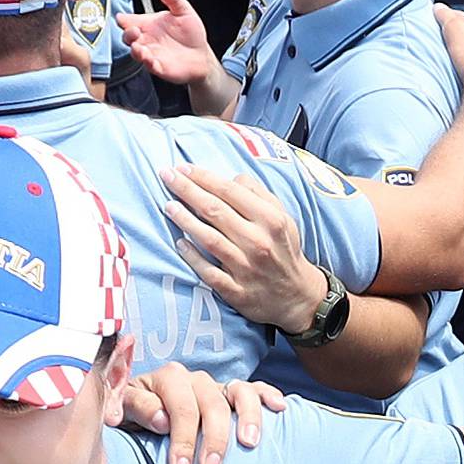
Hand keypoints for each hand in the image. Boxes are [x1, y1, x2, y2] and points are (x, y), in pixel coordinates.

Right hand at [117, 0, 216, 87]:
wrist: (202, 54)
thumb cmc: (190, 33)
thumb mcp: (184, 12)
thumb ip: (174, 0)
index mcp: (147, 25)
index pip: (129, 21)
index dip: (122, 19)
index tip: (122, 18)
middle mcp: (146, 39)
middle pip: (128, 37)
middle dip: (128, 34)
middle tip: (134, 31)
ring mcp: (151, 54)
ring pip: (136, 53)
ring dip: (135, 50)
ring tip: (138, 47)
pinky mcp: (159, 67)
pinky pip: (149, 66)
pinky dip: (148, 62)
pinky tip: (150, 59)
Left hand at [120, 364, 284, 463]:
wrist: (140, 416)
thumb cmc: (133, 418)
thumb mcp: (123, 412)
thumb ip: (136, 409)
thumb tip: (161, 419)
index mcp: (166, 379)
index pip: (179, 405)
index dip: (181, 437)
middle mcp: (194, 379)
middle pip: (211, 403)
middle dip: (212, 438)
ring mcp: (216, 386)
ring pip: (239, 393)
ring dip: (247, 418)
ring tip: (248, 444)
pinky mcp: (233, 395)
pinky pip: (255, 390)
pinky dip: (268, 396)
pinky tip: (279, 409)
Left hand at [163, 162, 332, 331]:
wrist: (297, 296)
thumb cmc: (283, 251)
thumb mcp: (283, 218)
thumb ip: (259, 195)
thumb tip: (232, 178)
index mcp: (271, 221)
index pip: (230, 191)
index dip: (203, 177)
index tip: (182, 168)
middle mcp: (259, 242)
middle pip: (215, 210)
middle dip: (187, 190)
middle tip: (166, 176)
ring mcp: (247, 268)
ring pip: (209, 239)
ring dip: (185, 220)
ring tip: (168, 206)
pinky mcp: (238, 291)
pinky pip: (209, 272)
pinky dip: (193, 257)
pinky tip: (180, 243)